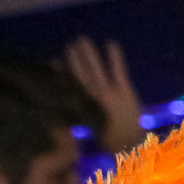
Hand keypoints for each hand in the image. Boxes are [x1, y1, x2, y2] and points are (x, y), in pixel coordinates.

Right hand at [62, 37, 144, 152]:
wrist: (130, 143)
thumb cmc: (109, 136)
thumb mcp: (89, 124)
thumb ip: (79, 110)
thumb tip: (68, 98)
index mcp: (82, 106)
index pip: (68, 85)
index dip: (60, 72)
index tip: (53, 60)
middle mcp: (92, 98)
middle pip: (80, 73)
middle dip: (74, 57)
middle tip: (70, 43)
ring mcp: (109, 93)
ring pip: (95, 69)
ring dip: (88, 54)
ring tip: (82, 39)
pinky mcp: (125, 91)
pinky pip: (118, 70)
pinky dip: (114, 56)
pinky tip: (111, 43)